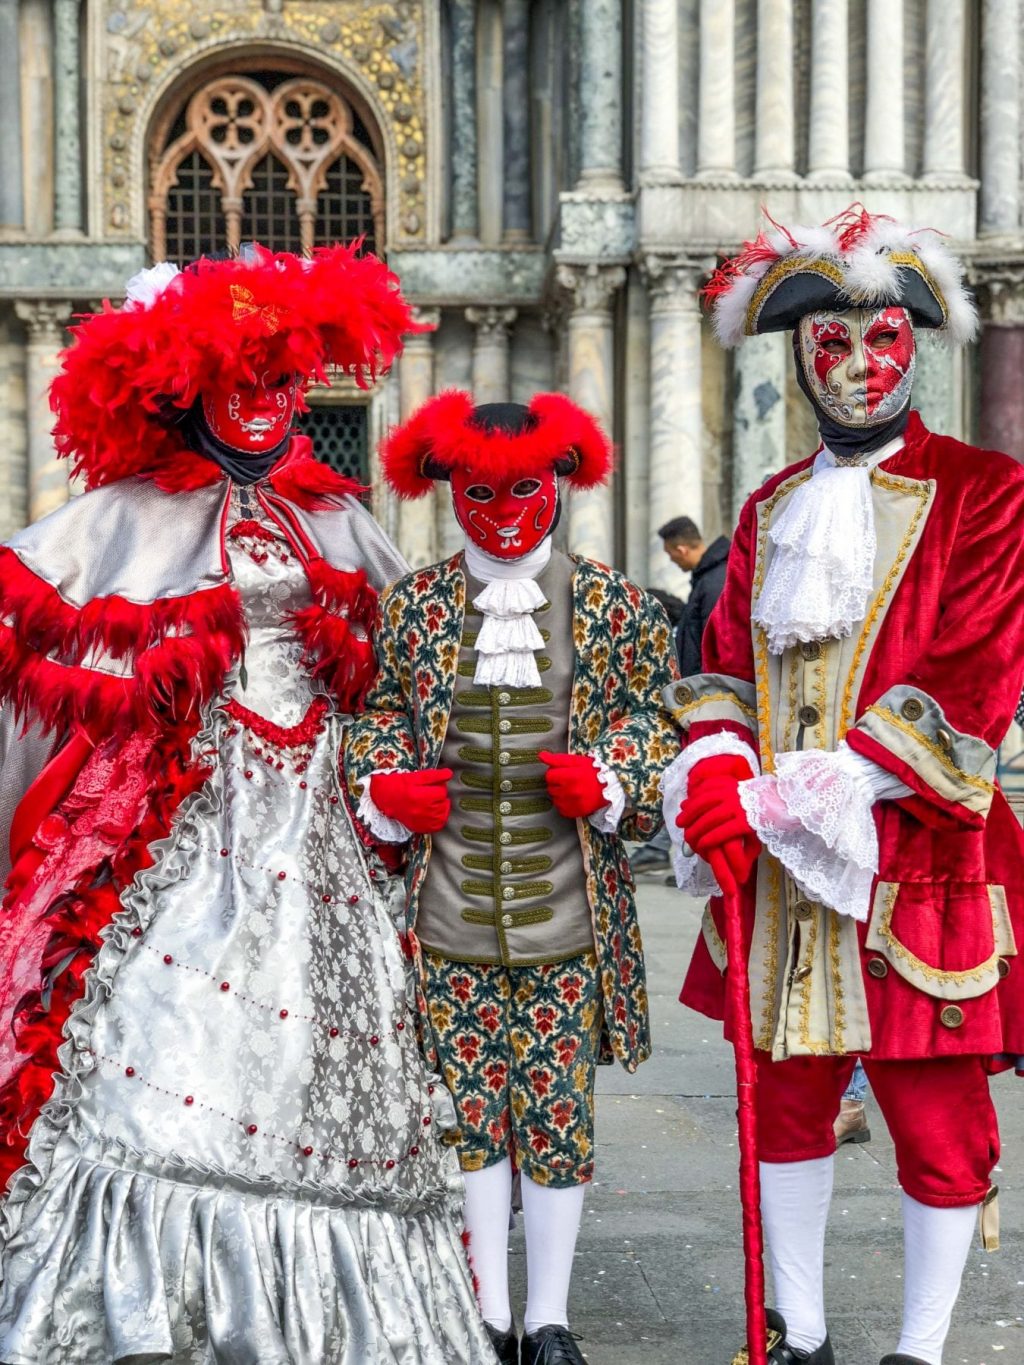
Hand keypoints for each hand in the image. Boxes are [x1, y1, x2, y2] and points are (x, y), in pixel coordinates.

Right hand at [369, 768, 452, 833]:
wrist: (385, 798)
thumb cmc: (399, 784)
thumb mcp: (414, 776)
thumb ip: (433, 775)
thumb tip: (449, 774)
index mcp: (417, 795)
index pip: (441, 791)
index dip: (440, 785)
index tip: (433, 784)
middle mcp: (419, 810)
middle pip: (443, 801)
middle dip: (440, 795)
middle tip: (432, 792)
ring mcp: (420, 820)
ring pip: (443, 813)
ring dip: (442, 805)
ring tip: (433, 800)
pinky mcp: (420, 827)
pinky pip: (438, 825)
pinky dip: (440, 818)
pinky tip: (435, 811)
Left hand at [538, 751, 608, 818]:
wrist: (610, 787)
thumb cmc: (594, 772)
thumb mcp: (577, 761)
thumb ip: (557, 759)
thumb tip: (541, 756)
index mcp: (573, 776)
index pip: (549, 776)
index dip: (554, 773)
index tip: (562, 773)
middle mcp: (572, 791)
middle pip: (550, 788)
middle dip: (556, 784)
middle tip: (568, 781)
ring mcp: (574, 804)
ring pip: (554, 799)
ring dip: (559, 794)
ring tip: (571, 789)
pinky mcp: (575, 812)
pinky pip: (560, 809)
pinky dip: (563, 804)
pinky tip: (572, 798)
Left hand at [675, 753, 759, 894]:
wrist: (787, 803)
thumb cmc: (763, 799)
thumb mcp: (741, 790)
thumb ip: (721, 793)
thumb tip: (690, 801)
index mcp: (731, 784)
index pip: (704, 792)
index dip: (691, 802)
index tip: (681, 811)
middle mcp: (733, 794)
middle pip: (703, 805)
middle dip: (689, 816)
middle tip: (680, 825)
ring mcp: (739, 807)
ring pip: (711, 819)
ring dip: (697, 830)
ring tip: (689, 839)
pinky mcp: (746, 823)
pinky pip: (724, 832)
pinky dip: (711, 838)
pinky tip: (703, 844)